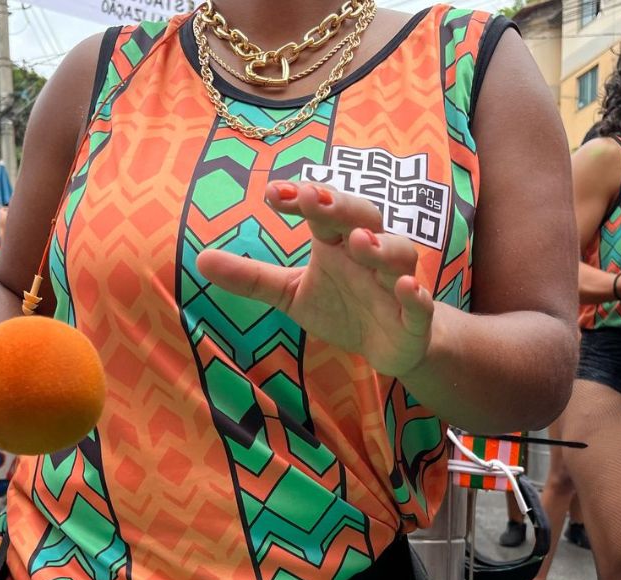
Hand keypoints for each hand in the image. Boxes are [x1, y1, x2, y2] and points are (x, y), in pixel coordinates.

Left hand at [196, 180, 433, 377]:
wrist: (390, 345)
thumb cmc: (341, 307)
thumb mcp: (289, 293)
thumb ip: (251, 277)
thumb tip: (200, 260)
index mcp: (338, 242)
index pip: (320, 212)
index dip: (300, 199)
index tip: (272, 193)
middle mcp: (370, 253)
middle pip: (364, 217)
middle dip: (341, 207)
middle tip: (314, 199)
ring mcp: (396, 283)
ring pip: (399, 254)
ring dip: (382, 246)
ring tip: (360, 242)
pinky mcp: (415, 317)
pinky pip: (420, 302)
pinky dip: (415, 294)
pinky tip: (406, 288)